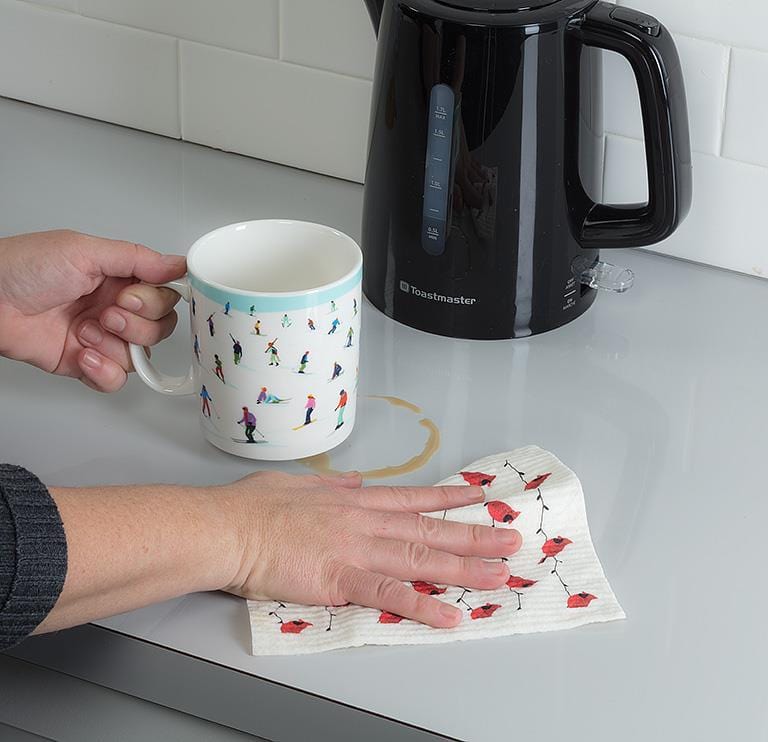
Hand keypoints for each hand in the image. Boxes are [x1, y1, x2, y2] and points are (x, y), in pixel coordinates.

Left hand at [0, 230, 185, 391]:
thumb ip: (138, 258)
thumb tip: (178, 264)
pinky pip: (115, 379)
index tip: (129, 296)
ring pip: (141, 356)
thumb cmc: (23, 268)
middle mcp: (114, 308)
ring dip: (115, 346)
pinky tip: (82, 353)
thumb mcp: (84, 250)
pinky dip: (103, 371)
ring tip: (85, 332)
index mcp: (119, 279)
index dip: (154, 302)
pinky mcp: (85, 363)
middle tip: (106, 314)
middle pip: (160, 329)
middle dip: (136, 325)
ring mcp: (101, 338)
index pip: (165, 297)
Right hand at [220, 471, 521, 627]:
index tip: (479, 498)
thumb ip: (332, 484)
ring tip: (498, 574)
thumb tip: (353, 480)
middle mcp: (363, 521)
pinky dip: (421, 605)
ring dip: (463, 567)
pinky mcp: (340, 579)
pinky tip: (448, 615)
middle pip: (428, 530)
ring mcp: (356, 549)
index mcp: (354, 500)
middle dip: (473, 534)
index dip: (448, 499)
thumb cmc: (253, 506)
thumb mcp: (298, 483)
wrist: (227, 527)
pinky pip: (388, 594)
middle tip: (510, 539)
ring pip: (420, 559)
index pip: (412, 498)